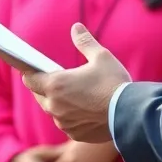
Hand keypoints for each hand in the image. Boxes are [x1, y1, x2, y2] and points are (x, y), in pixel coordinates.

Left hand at [23, 24, 130, 143]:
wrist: (131, 114)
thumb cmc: (114, 83)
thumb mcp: (101, 56)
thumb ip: (85, 41)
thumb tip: (76, 27)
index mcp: (55, 85)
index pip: (30, 79)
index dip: (30, 72)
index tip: (31, 67)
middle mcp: (55, 106)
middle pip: (39, 95)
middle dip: (44, 86)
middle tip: (56, 78)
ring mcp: (64, 122)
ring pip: (53, 110)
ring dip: (57, 102)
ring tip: (70, 93)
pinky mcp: (74, 134)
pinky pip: (66, 123)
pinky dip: (70, 116)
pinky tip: (82, 109)